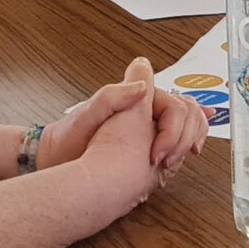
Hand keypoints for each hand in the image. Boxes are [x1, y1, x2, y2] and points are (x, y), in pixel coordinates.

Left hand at [68, 59, 211, 209]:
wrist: (56, 158)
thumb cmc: (67, 138)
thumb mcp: (85, 116)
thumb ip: (111, 97)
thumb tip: (142, 87)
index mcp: (134, 98)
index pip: (173, 104)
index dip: (174, 128)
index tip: (159, 153)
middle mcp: (143, 109)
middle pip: (185, 112)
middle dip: (188, 134)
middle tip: (171, 160)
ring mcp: (145, 125)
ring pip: (184, 122)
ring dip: (192, 136)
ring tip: (190, 152)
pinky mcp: (144, 141)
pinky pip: (174, 136)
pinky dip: (186, 140)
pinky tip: (192, 147)